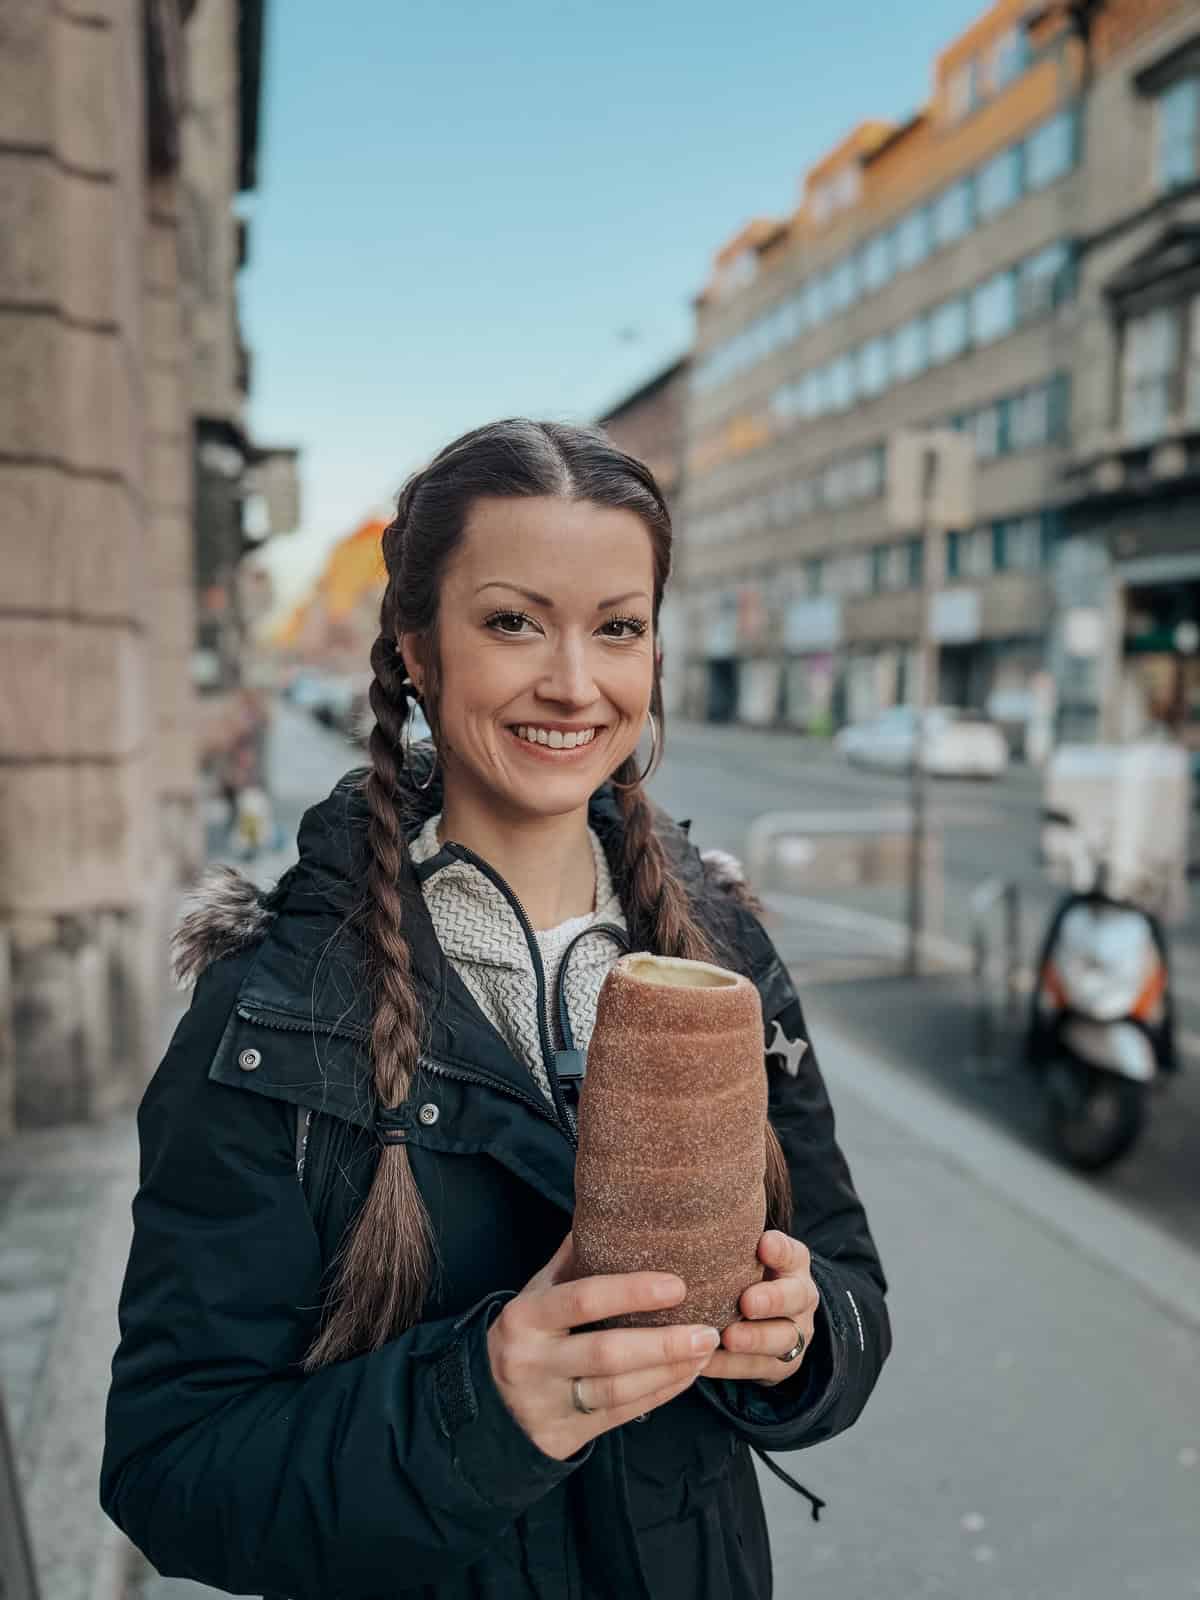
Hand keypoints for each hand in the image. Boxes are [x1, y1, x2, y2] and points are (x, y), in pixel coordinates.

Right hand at [487, 1233, 722, 1461]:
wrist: (489, 1405)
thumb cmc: (528, 1334)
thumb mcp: (536, 1293)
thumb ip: (572, 1259)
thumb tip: (615, 1209)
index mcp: (525, 1317)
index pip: (583, 1299)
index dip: (632, 1292)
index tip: (678, 1285)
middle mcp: (531, 1361)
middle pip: (606, 1353)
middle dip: (663, 1343)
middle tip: (708, 1331)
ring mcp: (546, 1403)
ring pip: (617, 1391)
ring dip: (668, 1371)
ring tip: (704, 1352)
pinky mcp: (562, 1436)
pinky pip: (620, 1415)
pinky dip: (659, 1395)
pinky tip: (685, 1376)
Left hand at [703, 1230, 819, 1386]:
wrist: (769, 1316)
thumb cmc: (743, 1272)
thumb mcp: (744, 1251)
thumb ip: (731, 1238)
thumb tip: (688, 1217)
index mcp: (793, 1263)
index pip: (792, 1252)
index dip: (780, 1250)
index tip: (763, 1244)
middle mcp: (800, 1297)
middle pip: (794, 1298)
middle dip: (772, 1300)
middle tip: (747, 1302)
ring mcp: (794, 1333)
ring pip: (781, 1339)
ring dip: (753, 1339)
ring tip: (728, 1338)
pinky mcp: (780, 1365)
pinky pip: (757, 1368)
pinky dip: (731, 1366)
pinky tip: (705, 1362)